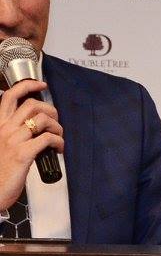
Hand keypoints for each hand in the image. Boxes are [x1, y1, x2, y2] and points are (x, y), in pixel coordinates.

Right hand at [0, 80, 62, 208]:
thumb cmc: (0, 170)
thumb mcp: (3, 145)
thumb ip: (14, 134)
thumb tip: (36, 128)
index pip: (9, 96)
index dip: (27, 86)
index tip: (42, 85)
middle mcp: (4, 129)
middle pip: (32, 105)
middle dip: (51, 110)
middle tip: (56, 123)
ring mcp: (13, 140)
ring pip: (43, 120)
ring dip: (58, 127)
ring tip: (58, 138)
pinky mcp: (23, 154)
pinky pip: (48, 138)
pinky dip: (59, 142)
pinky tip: (59, 149)